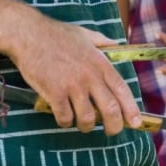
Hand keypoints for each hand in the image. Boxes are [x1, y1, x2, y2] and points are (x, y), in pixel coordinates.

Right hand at [6, 18, 141, 134]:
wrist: (29, 35)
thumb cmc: (57, 34)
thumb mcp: (86, 34)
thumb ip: (104, 43)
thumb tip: (117, 45)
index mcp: (101, 64)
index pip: (123, 91)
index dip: (131, 110)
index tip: (136, 123)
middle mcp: (90, 77)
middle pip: (110, 110)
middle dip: (114, 126)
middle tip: (112, 132)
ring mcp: (72, 86)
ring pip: (88, 119)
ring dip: (87, 126)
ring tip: (83, 124)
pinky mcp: (54, 93)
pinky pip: (65, 118)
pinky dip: (66, 122)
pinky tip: (64, 118)